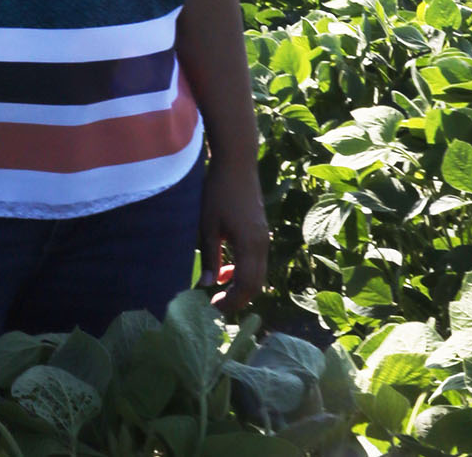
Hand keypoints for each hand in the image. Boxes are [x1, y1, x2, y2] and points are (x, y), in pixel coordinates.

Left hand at [195, 152, 268, 313]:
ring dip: (240, 285)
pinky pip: (256, 261)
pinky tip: (225, 269)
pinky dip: (243, 270)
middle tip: (216, 304)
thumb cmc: (218, 191)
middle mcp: (262, 244)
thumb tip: (207, 285)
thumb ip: (210, 256)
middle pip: (256, 284)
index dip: (231, 301)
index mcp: (250, 244)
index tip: (212, 307)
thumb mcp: (208, 225)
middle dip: (237, 298)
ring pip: (258, 273)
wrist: (237, 163)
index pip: (246, 285)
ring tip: (218, 288)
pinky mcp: (260, 231)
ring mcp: (264, 237)